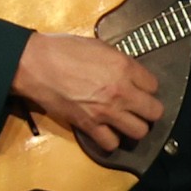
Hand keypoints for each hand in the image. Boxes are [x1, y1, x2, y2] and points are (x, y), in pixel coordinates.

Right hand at [14, 30, 166, 153]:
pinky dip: (110, 140)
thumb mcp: (99, 47)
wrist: (36, 65)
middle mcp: (121, 91)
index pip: (154, 85)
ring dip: (134, 127)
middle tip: (139, 108)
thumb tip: (129, 73)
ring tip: (126, 122)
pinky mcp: (89, 125)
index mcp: (124, 67)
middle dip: (149, 111)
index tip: (140, 88)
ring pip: (139, 131)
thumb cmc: (63, 50)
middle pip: (154, 112)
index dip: (147, 87)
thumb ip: (119, 62)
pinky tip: (106, 132)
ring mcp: (106, 111)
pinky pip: (111, 143)